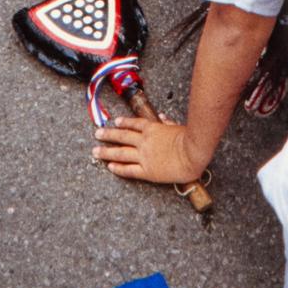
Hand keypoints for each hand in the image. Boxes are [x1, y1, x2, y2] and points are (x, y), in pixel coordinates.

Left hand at [93, 114, 208, 183]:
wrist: (192, 154)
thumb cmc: (189, 140)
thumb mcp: (178, 126)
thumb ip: (168, 122)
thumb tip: (162, 116)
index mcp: (153, 129)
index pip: (134, 124)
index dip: (124, 123)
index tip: (115, 122)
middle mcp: (144, 141)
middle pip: (122, 136)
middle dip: (108, 135)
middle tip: (97, 133)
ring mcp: (144, 156)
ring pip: (121, 153)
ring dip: (107, 151)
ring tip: (95, 151)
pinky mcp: (147, 171)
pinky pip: (129, 170)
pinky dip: (118, 168)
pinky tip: (110, 166)